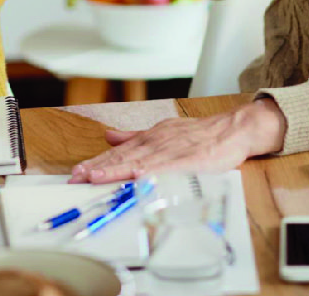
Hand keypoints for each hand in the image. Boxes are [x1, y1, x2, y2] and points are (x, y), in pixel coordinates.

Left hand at [68, 99, 286, 183]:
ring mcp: (172, 150)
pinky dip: (151, 171)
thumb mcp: (163, 131)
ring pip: (139, 161)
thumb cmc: (199, 135)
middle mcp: (157, 142)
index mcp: (150, 138)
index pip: (118, 153)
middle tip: (76, 178)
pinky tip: (136, 176)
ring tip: (95, 178)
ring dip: (116, 170)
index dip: (98, 163)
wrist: (232, 129)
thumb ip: (134, 136)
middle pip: (123, 157)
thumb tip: (109, 136)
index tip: (77, 173)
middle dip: (99, 168)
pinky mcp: (189, 160)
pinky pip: (168, 167)